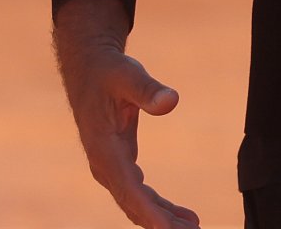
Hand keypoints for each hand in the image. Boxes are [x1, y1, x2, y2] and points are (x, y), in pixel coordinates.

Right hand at [53, 0, 198, 228]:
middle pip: (133, 204)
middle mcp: (104, 164)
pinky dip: (157, 206)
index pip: (130, 189)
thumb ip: (149, 90)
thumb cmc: (109, 71)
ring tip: (193, 228)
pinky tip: (179, 216)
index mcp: (104, 149)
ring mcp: (110, 166)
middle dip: (159, 223)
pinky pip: (138, 192)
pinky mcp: (119, 163)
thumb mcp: (128, 76)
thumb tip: (172, 101)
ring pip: (136, 202)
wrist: (88, 67)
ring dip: (161, 219)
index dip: (151, 213)